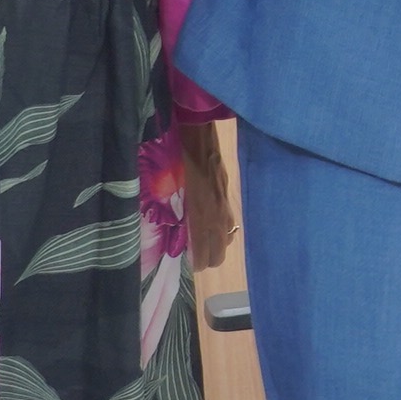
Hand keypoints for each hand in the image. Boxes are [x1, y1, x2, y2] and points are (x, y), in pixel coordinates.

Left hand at [180, 120, 236, 271]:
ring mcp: (225, 205)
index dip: (197, 263)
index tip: (189, 264)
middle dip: (208, 258)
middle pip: (219, 253)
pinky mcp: (228, 194)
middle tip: (196, 255)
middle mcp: (216, 217)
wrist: (196, 135)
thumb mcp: (169, 193)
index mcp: (199, 219)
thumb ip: (173, 216)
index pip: (204, 256)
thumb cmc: (175, 163)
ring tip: (204, 239)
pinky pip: (230, 221)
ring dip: (218, 242)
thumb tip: (170, 234)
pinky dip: (223, 227)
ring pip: (228, 238)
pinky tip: (213, 220)